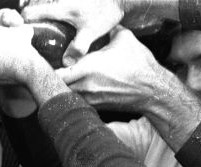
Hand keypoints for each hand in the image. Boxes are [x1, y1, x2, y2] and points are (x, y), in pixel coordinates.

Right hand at [21, 0, 124, 64]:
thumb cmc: (106, 11)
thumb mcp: (92, 32)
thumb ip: (78, 47)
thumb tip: (65, 63)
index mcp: (59, 8)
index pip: (29, 13)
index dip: (21, 23)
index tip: (21, 34)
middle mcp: (58, 1)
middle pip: (32, 9)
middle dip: (27, 23)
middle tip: (26, 37)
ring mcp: (62, 0)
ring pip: (41, 7)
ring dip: (37, 19)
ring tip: (36, 34)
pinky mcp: (68, 3)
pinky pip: (51, 8)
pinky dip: (47, 16)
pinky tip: (51, 28)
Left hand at [55, 26, 169, 112]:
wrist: (152, 90)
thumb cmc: (139, 65)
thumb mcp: (125, 39)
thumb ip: (110, 30)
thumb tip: (105, 24)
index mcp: (88, 68)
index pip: (57, 72)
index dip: (49, 69)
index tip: (47, 63)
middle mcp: (85, 85)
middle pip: (57, 86)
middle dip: (53, 79)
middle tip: (51, 72)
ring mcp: (89, 98)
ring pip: (66, 95)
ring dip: (63, 88)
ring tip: (62, 81)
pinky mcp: (96, 107)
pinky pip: (77, 101)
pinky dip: (74, 95)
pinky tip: (77, 89)